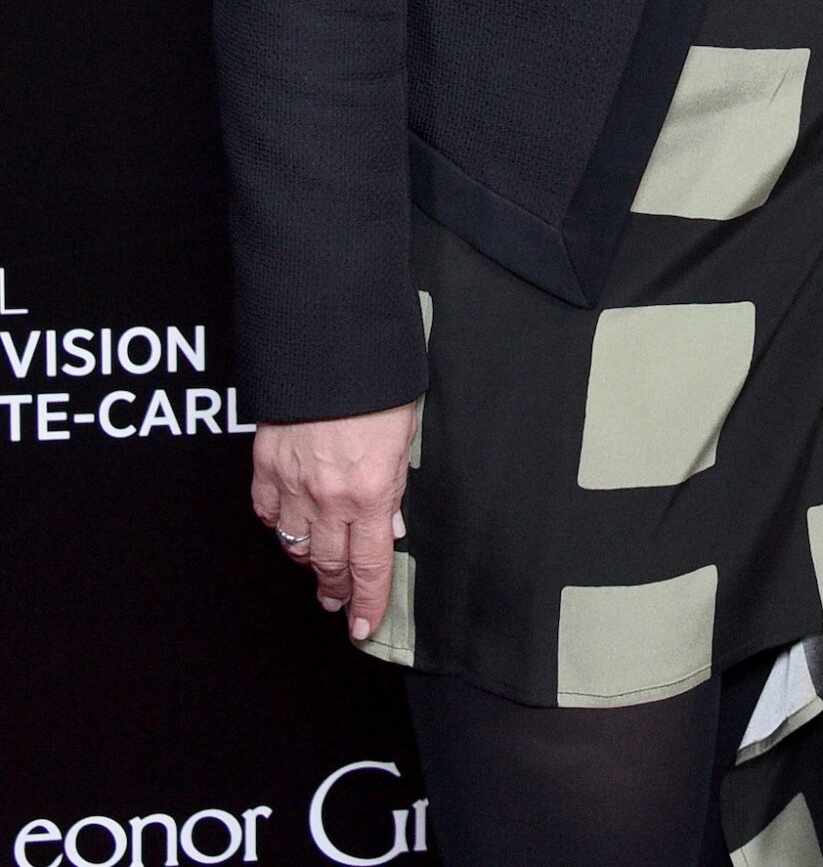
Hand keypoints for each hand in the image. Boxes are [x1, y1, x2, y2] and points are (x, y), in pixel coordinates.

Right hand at [251, 404, 419, 642]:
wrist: (331, 345)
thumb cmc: (376, 385)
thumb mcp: (404, 437)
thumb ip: (395, 486)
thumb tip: (388, 526)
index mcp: (371, 493)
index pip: (371, 566)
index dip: (368, 603)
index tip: (364, 628)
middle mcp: (329, 498)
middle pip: (329, 564)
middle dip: (336, 589)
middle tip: (338, 602)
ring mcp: (293, 485)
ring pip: (294, 544)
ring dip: (307, 562)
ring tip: (316, 570)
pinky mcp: (266, 466)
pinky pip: (267, 512)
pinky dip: (277, 524)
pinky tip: (287, 526)